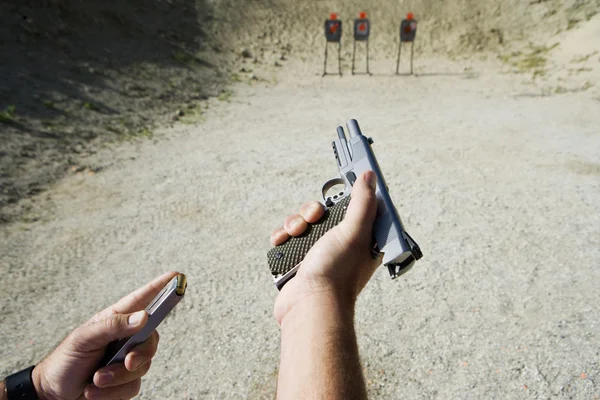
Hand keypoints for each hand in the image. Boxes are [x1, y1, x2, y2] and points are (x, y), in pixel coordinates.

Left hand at [31, 271, 179, 399]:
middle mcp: (126, 338)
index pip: (143, 300)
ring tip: (95, 380)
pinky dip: (112, 392)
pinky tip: (93, 391)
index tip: (177, 276)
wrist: (52, 395)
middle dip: (140, 354)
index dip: (161, 287)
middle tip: (127, 362)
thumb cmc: (65, 360)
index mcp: (116, 320)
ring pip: (142, 367)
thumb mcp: (84, 338)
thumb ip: (114, 325)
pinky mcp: (125, 382)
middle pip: (152, 340)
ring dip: (117, 377)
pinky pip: (133, 387)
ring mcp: (127, 360)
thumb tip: (144, 316)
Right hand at [270, 171, 380, 323]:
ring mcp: (317, 255)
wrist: (309, 306)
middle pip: (322, 214)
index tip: (331, 198)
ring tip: (295, 234)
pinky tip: (282, 241)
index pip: (352, 210)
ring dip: (294, 223)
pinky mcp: (298, 263)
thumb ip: (362, 202)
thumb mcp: (354, 231)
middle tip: (312, 219)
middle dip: (312, 212)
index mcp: (360, 241)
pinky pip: (287, 240)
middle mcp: (339, 247)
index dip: (341, 201)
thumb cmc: (337, 272)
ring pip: (302, 224)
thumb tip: (369, 177)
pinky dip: (282, 238)